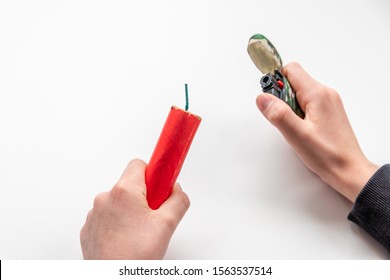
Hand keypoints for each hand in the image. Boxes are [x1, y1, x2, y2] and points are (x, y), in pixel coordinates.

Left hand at [80, 159, 189, 258]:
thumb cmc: (134, 257)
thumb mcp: (167, 224)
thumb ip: (178, 200)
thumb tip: (177, 192)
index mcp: (124, 192)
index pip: (139, 164)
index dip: (153, 174)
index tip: (161, 183)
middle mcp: (105, 199)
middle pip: (130, 185)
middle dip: (144, 197)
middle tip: (154, 217)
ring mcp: (94, 215)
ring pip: (118, 202)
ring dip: (130, 211)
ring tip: (140, 233)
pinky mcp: (89, 229)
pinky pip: (107, 217)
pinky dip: (117, 224)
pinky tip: (127, 240)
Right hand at [256, 62, 378, 201]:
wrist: (349, 170)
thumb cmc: (327, 155)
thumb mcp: (296, 134)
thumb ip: (278, 113)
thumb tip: (262, 98)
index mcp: (318, 94)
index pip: (291, 70)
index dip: (276, 81)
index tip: (270, 98)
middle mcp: (326, 94)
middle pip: (295, 81)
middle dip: (282, 96)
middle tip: (283, 118)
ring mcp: (329, 103)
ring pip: (301, 93)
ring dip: (290, 105)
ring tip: (293, 127)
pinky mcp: (329, 112)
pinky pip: (308, 103)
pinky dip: (299, 112)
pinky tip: (301, 129)